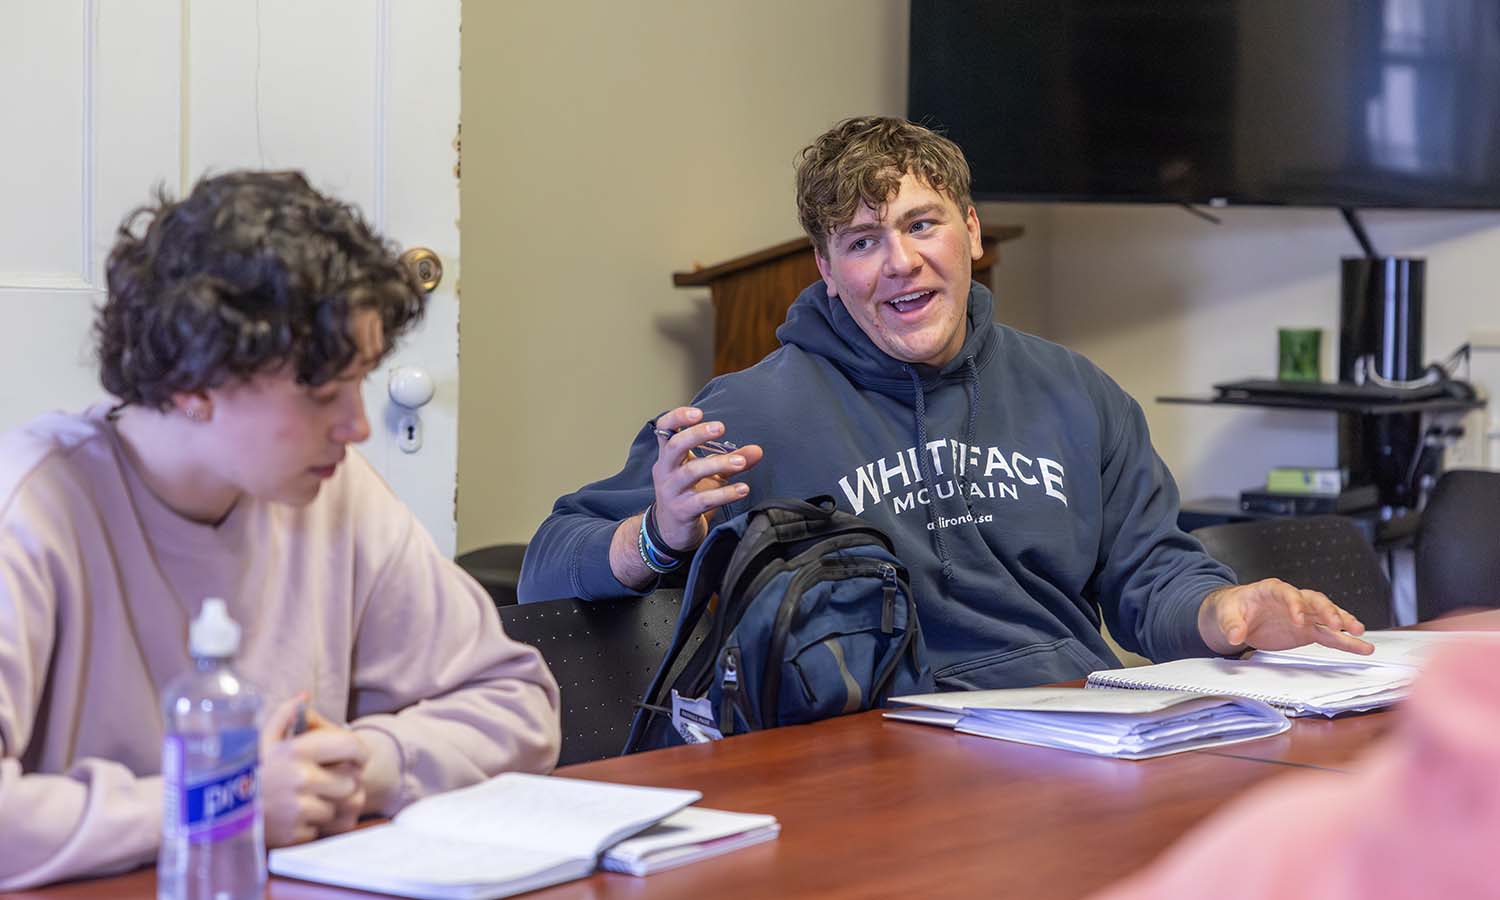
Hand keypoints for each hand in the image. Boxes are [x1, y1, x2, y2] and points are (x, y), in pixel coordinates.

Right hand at [259, 695, 369, 845]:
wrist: (216, 815)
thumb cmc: (247, 772)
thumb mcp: (262, 739)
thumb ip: (285, 715)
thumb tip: (304, 696)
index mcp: (297, 750)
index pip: (352, 747)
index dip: (359, 753)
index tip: (355, 758)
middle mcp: (301, 778)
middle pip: (353, 781)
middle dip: (345, 781)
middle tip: (330, 780)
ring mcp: (299, 809)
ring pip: (343, 807)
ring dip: (333, 804)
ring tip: (314, 798)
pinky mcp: (296, 834)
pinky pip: (326, 829)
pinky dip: (318, 825)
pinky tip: (300, 817)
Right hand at [648, 406, 763, 551]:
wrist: (672, 532)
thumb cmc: (690, 495)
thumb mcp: (710, 474)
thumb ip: (732, 459)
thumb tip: (757, 450)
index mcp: (668, 457)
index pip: (664, 430)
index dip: (677, 418)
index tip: (698, 413)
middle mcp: (665, 471)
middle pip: (674, 446)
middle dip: (696, 435)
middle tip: (720, 428)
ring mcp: (672, 492)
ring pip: (691, 472)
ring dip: (717, 464)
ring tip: (740, 462)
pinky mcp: (682, 511)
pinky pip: (703, 500)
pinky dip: (724, 493)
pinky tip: (742, 489)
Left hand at [1198, 578, 1373, 656]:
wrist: (1233, 617)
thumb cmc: (1230, 609)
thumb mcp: (1225, 614)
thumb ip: (1231, 624)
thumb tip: (1235, 635)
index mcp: (1271, 590)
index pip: (1287, 593)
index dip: (1295, 605)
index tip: (1299, 620)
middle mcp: (1292, 600)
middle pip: (1314, 601)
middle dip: (1327, 611)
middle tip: (1338, 624)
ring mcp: (1302, 615)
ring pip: (1327, 617)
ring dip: (1344, 623)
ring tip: (1359, 633)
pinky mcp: (1307, 630)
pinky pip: (1329, 635)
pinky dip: (1344, 641)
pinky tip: (1361, 647)